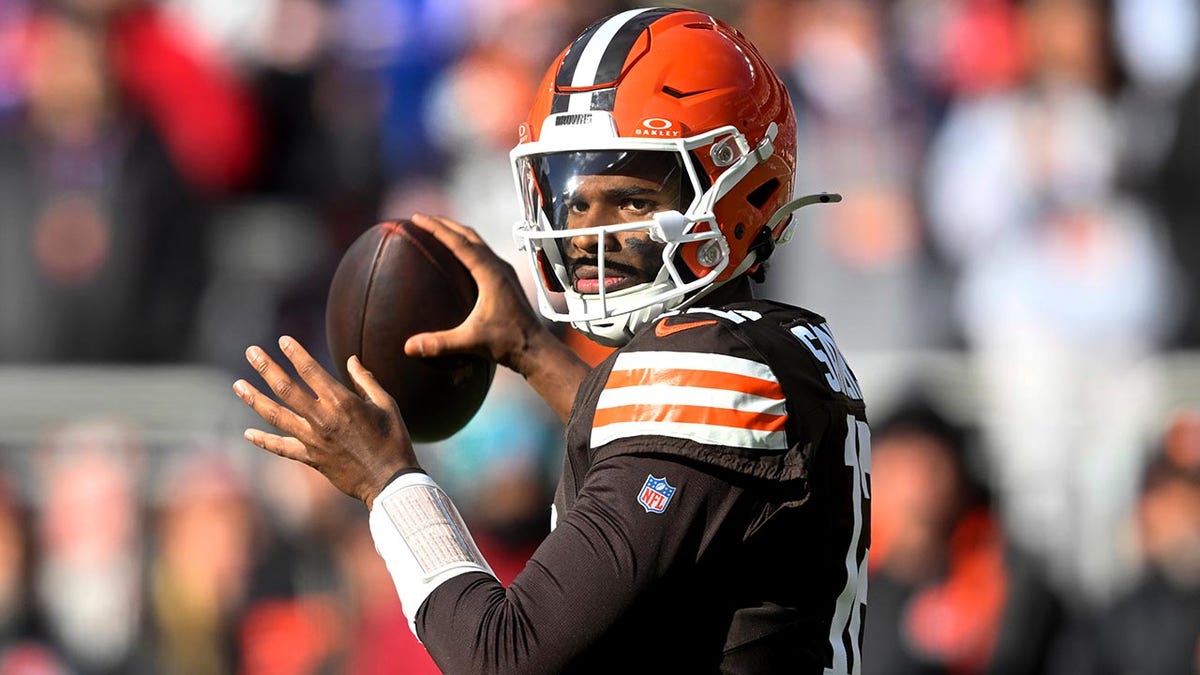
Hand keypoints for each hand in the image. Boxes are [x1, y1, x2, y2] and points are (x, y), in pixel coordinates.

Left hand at [232, 335, 415, 508]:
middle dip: (267, 368)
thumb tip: (352, 360)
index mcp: (342, 402)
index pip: (311, 371)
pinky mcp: (311, 458)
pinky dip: (264, 441)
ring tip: (238, 385)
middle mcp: (323, 419)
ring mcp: (313, 440)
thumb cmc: (393, 440)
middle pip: (286, 389)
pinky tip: (247, 433)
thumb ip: (366, 381)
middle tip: (252, 352)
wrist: (390, 480)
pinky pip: (282, 448)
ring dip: (255, 399)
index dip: (295, 353)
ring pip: (276, 416)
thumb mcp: (386, 404)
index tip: (283, 340)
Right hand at [404, 214, 591, 421]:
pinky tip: (458, 255)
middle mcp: (499, 267)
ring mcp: (505, 272)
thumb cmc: (508, 343)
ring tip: (437, 230)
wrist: (537, 349)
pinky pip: (484, 254)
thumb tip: (407, 347)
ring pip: (478, 242)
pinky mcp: (507, 280)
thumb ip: (439, 344)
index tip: (417, 217)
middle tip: (421, 218)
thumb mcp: (471, 342)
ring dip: (457, 232)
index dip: (436, 228)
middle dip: (444, 224)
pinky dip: (467, 246)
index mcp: (490, 273)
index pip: (459, 242)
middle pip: (469, 235)